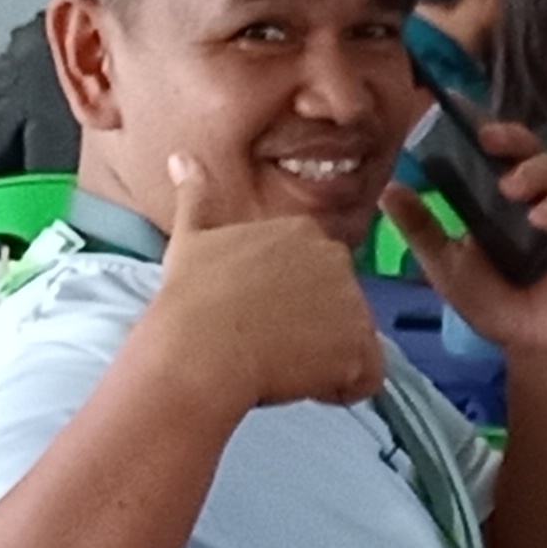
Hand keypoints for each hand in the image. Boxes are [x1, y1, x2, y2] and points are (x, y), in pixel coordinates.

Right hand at [143, 146, 386, 416]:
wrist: (198, 348)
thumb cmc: (191, 299)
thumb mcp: (191, 238)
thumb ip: (195, 196)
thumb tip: (182, 158)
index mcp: (305, 232)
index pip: (316, 279)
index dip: (289, 307)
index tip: (256, 318)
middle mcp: (339, 259)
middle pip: (338, 311)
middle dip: (310, 332)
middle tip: (264, 343)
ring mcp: (354, 302)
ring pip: (350, 345)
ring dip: (320, 362)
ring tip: (275, 362)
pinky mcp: (360, 348)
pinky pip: (365, 379)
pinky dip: (337, 389)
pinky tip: (297, 382)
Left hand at [391, 111, 546, 366]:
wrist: (534, 347)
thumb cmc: (493, 304)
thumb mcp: (447, 266)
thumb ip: (422, 229)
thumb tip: (387, 190)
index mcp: (495, 196)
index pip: (490, 149)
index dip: (479, 124)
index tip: (458, 105)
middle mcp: (531, 194)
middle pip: (528, 146)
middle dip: (509, 135)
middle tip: (487, 138)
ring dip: (534, 170)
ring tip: (511, 189)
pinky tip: (539, 221)